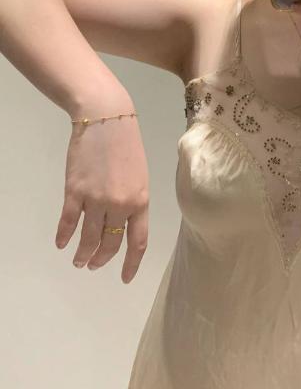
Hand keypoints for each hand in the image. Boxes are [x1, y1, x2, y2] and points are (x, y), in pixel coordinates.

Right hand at [55, 95, 148, 283]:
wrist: (107, 120)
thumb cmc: (126, 144)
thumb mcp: (139, 174)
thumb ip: (133, 199)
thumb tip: (123, 220)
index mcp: (141, 200)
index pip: (138, 241)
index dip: (131, 263)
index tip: (124, 278)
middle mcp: (120, 205)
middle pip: (111, 244)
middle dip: (102, 259)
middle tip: (93, 265)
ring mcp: (96, 200)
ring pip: (89, 239)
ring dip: (82, 254)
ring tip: (78, 260)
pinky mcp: (75, 192)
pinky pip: (68, 223)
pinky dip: (64, 236)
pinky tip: (61, 244)